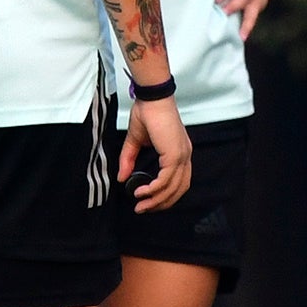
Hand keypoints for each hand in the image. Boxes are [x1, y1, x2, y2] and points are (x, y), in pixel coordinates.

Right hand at [121, 94, 193, 209]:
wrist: (151, 98)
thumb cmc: (146, 113)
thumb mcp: (135, 141)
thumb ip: (129, 159)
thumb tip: (121, 178)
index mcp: (179, 152)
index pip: (179, 182)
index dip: (166, 195)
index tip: (150, 202)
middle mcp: (184, 156)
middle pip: (178, 190)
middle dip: (161, 203)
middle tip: (143, 209)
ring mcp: (181, 156)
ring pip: (172, 188)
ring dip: (155, 200)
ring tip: (140, 205)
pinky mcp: (174, 155)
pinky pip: (165, 180)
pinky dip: (153, 189)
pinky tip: (140, 191)